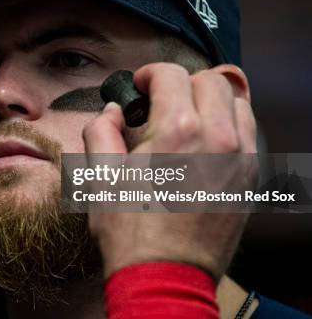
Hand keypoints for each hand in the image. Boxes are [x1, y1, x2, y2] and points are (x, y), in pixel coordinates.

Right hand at [83, 63, 256, 279]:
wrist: (166, 275)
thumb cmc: (130, 229)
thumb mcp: (100, 176)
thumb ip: (101, 131)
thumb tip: (111, 112)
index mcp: (178, 131)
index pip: (172, 75)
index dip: (149, 74)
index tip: (139, 86)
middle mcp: (217, 137)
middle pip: (210, 81)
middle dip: (182, 83)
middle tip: (160, 100)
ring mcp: (240, 158)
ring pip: (237, 103)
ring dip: (210, 100)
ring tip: (186, 118)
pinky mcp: (249, 178)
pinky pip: (248, 133)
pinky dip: (228, 124)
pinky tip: (205, 142)